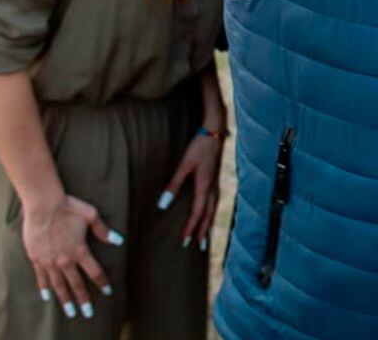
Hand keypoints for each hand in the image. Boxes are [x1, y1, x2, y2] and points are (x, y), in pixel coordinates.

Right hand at [22, 194, 122, 320]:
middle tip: (88, 313)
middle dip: (83, 299)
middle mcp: (65, 260)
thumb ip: (103, 230)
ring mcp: (50, 261)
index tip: (107, 292)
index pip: (94, 272)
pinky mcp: (37, 258)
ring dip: (65, 299)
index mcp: (80, 250)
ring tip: (69, 312)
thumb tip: (118, 241)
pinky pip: (41, 277)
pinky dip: (44, 288)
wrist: (43, 205)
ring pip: (59, 285)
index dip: (102, 282)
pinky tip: (48, 297)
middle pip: (76, 284)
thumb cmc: (68, 207)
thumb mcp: (91, 215)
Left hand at [158, 127, 223, 251]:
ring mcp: (216, 182)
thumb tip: (162, 205)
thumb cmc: (198, 146)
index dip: (191, 228)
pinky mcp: (215, 178)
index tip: (185, 241)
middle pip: (209, 215)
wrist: (214, 130)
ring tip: (206, 236)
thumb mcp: (184, 164)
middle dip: (203, 231)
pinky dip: (211, 211)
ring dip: (209, 223)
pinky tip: (209, 212)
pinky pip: (214, 201)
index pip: (198, 213)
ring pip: (213, 209)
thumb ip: (174, 184)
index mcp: (205, 186)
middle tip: (199, 247)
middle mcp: (212, 187)